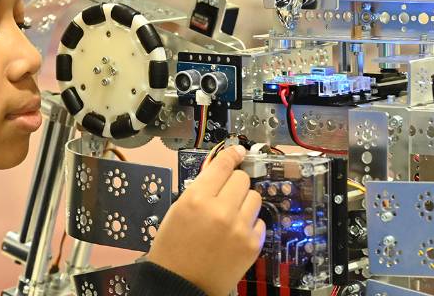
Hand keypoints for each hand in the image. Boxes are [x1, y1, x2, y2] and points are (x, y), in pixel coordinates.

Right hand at [146, 145, 264, 295]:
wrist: (181, 284)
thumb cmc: (172, 248)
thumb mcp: (177, 210)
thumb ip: (200, 189)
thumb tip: (220, 170)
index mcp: (196, 198)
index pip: (223, 165)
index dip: (232, 155)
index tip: (238, 151)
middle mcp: (221, 210)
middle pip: (242, 179)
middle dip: (234, 184)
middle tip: (225, 196)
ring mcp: (239, 228)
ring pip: (255, 197)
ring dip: (244, 202)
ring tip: (231, 216)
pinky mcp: (252, 244)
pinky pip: (260, 221)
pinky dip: (250, 224)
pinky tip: (235, 233)